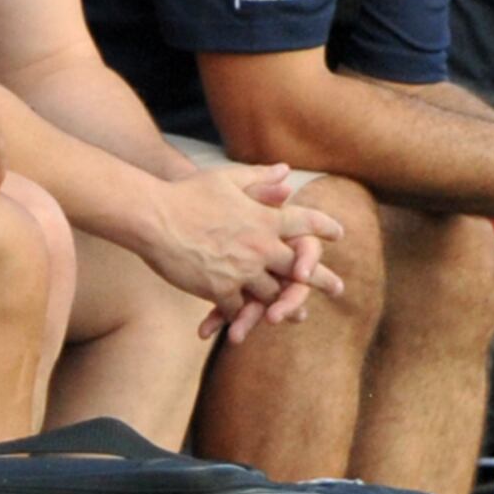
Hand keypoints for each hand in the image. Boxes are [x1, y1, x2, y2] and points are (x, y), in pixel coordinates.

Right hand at [144, 166, 349, 342]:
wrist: (154, 217)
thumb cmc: (187, 193)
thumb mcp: (228, 178)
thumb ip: (260, 178)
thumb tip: (287, 171)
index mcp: (265, 217)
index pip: (306, 223)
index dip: (324, 228)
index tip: (339, 234)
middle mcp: (260, 246)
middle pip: (299, 267)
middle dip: (320, 279)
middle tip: (337, 288)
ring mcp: (241, 270)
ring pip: (272, 294)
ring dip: (286, 305)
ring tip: (299, 314)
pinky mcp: (219, 289)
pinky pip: (239, 309)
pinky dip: (244, 316)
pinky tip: (249, 322)